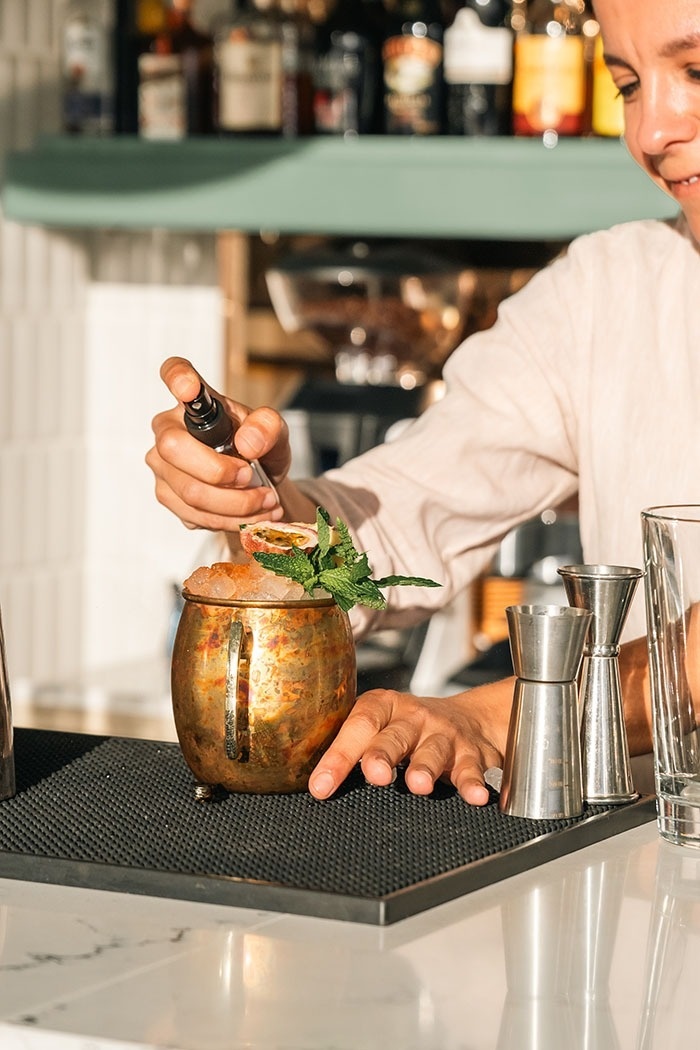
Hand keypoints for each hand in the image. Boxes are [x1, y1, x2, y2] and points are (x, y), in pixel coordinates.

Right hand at [145, 357, 291, 531]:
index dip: (178, 378)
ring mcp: (162, 464)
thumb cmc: (258, 448)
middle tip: (251, 478)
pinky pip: (196, 514)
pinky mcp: (168, 495)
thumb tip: (247, 442)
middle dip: (221, 472)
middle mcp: (169, 429)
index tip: (189, 387)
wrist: (258, 484)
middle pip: (174, 449)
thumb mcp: (276, 433)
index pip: (175, 374)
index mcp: (196, 402)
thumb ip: (269, 427)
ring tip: (266, 502)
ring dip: (236, 504)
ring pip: (191, 492)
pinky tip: (253, 514)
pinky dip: (231, 519)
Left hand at [308, 680, 512, 804]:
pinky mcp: (472, 753)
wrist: (470, 718)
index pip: (358, 726)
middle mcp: (413, 717)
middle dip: (383, 754)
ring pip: (433, 751)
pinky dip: (474, 783)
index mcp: (382, 707)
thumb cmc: (409, 729)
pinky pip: (471, 768)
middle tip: (374, 774)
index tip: (322, 785)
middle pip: (395, 735)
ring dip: (426, 767)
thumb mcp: (379, 728)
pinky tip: (474, 796)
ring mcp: (444, 734)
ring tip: (418, 785)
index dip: (339, 754)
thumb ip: (352, 750)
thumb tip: (316, 785)